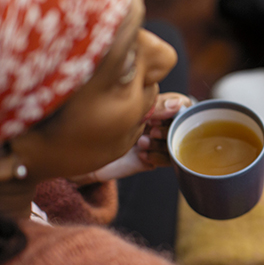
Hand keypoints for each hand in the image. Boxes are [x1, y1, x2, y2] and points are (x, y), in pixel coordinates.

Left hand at [71, 93, 191, 184]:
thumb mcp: (130, 109)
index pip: (183, 103)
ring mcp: (155, 142)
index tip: (163, 114)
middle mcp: (158, 123)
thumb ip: (156, 105)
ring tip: (142, 143)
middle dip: (168, 128)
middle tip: (151, 130)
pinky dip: (157, 157)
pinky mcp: (150, 160)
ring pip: (177, 143)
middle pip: (182, 124)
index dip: (178, 109)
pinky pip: (167, 160)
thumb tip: (178, 104)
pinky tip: (141, 154)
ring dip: (161, 144)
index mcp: (154, 106)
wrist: (79, 151)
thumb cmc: (101, 123)